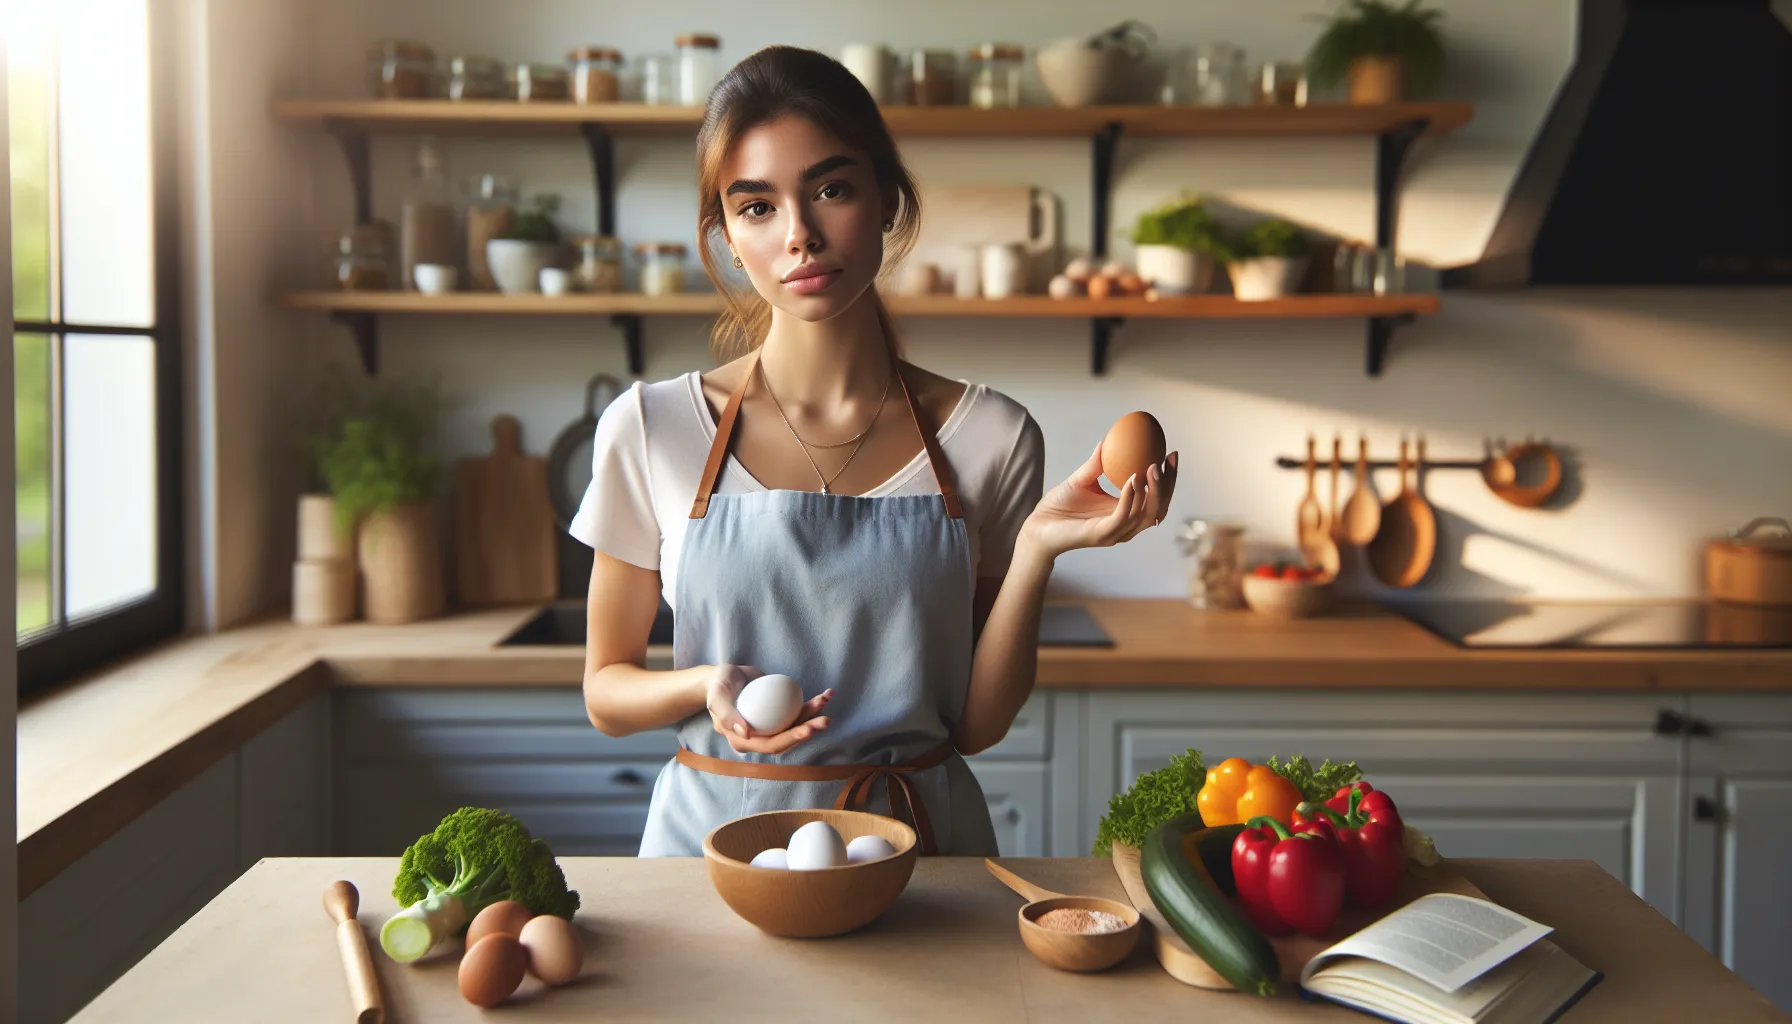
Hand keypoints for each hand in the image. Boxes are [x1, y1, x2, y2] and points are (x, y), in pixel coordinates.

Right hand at [703, 664, 833, 754]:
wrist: (724, 676)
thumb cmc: (717, 686)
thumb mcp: (716, 697)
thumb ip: (726, 715)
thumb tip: (745, 733)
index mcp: (744, 741)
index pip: (771, 745)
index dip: (791, 739)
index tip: (807, 729)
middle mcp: (760, 737)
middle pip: (788, 738)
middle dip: (809, 730)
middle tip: (825, 720)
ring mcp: (771, 725)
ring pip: (795, 725)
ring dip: (813, 715)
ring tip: (826, 699)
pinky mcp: (778, 713)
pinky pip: (796, 712)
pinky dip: (810, 705)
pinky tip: (824, 694)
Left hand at [1018, 445, 1178, 559]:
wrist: (1037, 526)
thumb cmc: (1059, 505)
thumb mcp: (1081, 479)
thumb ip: (1096, 463)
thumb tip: (1108, 439)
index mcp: (1125, 513)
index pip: (1155, 498)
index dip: (1168, 478)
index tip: (1170, 454)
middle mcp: (1125, 525)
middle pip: (1158, 509)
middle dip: (1168, 485)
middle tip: (1165, 461)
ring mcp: (1115, 532)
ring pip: (1145, 514)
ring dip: (1151, 490)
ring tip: (1150, 467)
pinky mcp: (1102, 535)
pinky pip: (1122, 516)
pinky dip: (1130, 497)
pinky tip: (1132, 479)